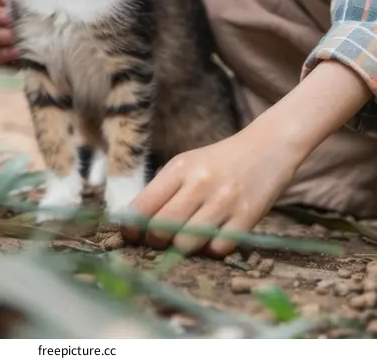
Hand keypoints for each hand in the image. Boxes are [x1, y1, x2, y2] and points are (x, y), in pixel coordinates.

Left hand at [121, 59, 372, 256]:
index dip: (131, 228)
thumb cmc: (220, 161)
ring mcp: (224, 201)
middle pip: (160, 229)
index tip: (129, 236)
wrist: (267, 146)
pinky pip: (218, 248)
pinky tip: (215, 236)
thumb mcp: (187, 165)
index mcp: (179, 168)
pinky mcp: (247, 217)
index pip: (143, 206)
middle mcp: (199, 183)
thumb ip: (163, 192)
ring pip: (186, 243)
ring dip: (183, 247)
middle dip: (154, 241)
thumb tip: (133, 224)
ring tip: (189, 237)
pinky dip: (212, 249)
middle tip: (160, 240)